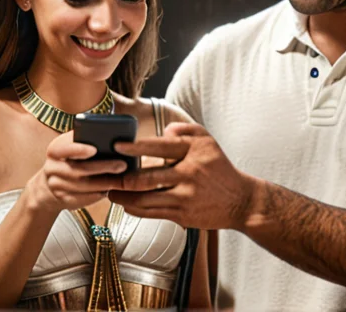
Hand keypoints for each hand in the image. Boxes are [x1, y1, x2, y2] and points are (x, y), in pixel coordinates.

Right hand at [26, 132, 127, 213]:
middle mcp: (52, 168)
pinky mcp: (63, 200)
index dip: (78, 149)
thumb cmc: (69, 161)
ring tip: (121, 179)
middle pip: (79, 169)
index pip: (63, 148)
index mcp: (55, 150)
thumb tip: (109, 134)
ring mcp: (56, 185)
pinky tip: (109, 190)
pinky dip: (97, 195)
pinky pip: (82, 199)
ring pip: (83, 186)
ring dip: (104, 183)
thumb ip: (83, 140)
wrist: (50, 186)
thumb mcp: (70, 147)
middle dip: (103, 167)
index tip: (94, 149)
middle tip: (122, 165)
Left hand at [108, 122, 256, 229]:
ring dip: (124, 197)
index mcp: (193, 151)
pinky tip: (125, 205)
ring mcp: (185, 197)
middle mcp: (189, 174)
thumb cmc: (218, 167)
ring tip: (110, 191)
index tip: (117, 146)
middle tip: (105, 174)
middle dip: (122, 178)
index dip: (136, 147)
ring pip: (146, 199)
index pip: (159, 147)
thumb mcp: (207, 141)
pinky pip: (153, 213)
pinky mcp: (183, 215)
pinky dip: (135, 209)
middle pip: (147, 178)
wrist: (240, 200)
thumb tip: (162, 130)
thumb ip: (184, 130)